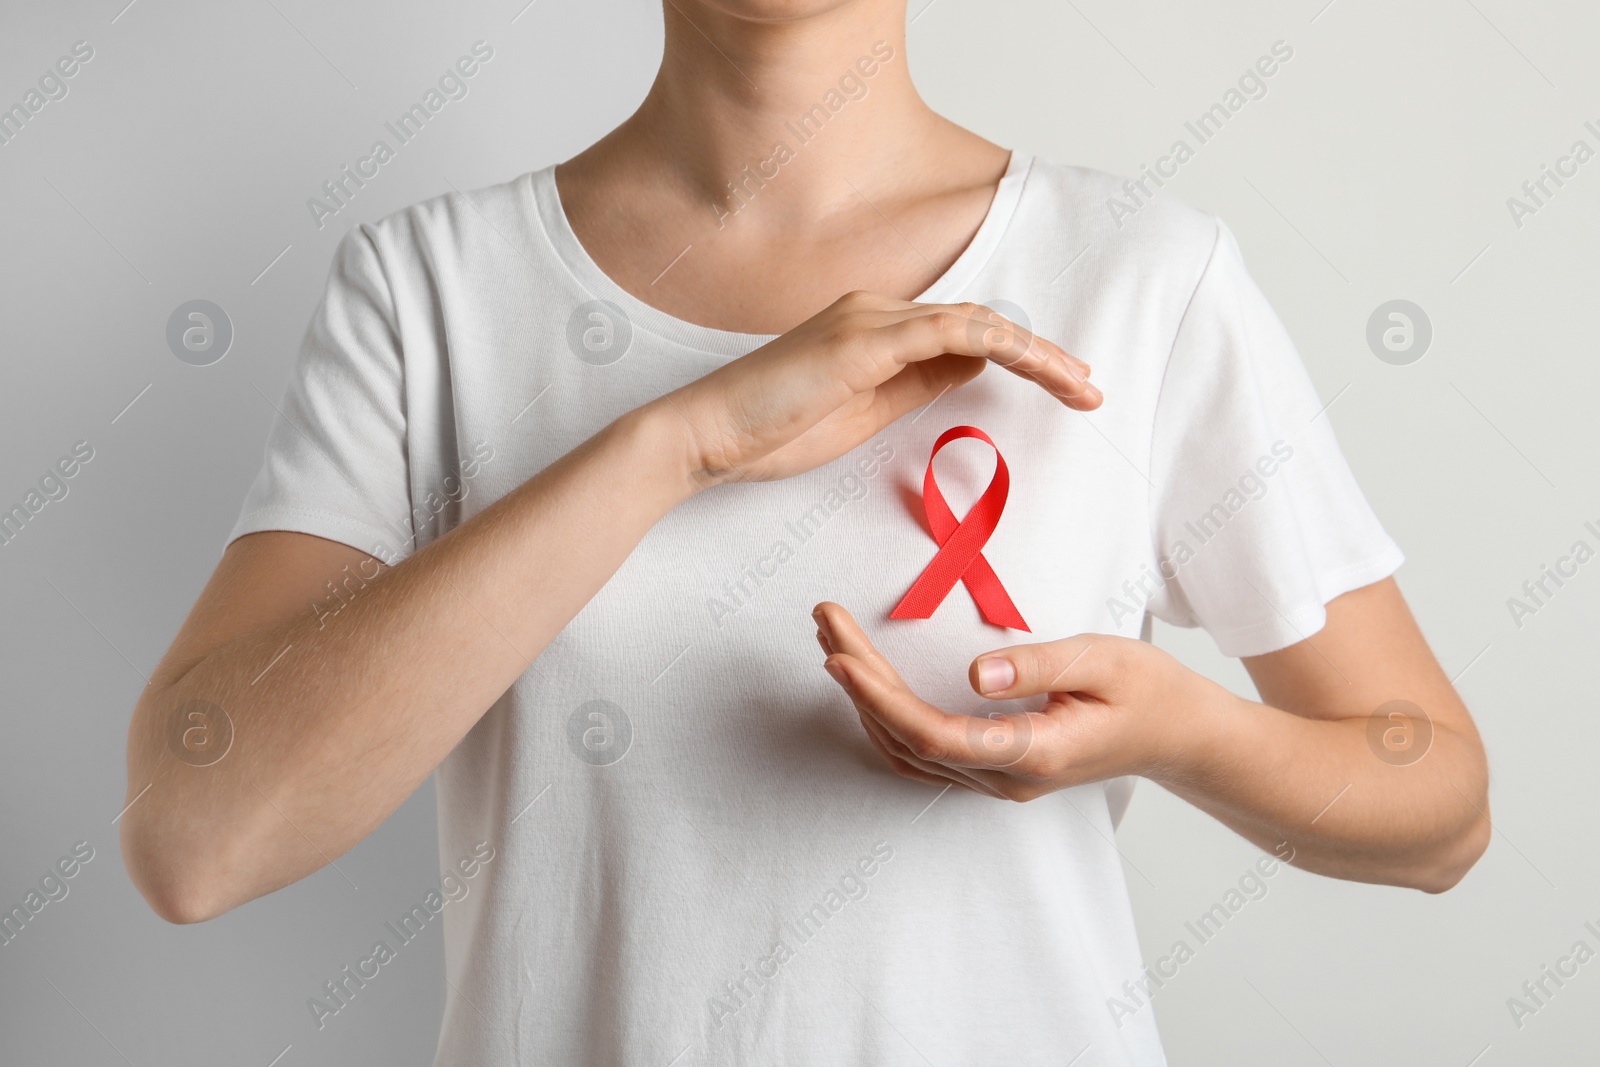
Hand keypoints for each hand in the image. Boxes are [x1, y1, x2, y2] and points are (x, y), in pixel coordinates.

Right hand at [659, 291, 1100, 484]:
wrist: (707, 435)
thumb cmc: (774, 431)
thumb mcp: (864, 414)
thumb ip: (916, 387)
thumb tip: (971, 370)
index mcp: (875, 327)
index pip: (964, 333)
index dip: (1021, 357)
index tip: (1063, 388)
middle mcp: (876, 310)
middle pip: (981, 322)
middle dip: (1042, 356)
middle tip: (1088, 389)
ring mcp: (869, 319)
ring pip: (976, 323)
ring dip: (1036, 354)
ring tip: (1079, 386)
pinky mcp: (862, 340)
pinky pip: (948, 331)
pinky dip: (998, 345)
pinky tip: (1035, 368)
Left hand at [812, 602, 1213, 800]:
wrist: (1178, 734)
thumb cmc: (1148, 690)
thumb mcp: (1104, 660)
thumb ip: (1039, 667)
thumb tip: (977, 673)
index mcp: (1033, 753)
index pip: (936, 735)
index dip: (881, 701)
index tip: (841, 658)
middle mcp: (1006, 777)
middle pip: (909, 737)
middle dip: (858, 678)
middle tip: (823, 620)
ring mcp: (997, 780)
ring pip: (908, 750)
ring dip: (864, 696)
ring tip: (831, 638)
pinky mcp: (992, 769)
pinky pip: (922, 752)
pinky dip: (884, 715)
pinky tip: (864, 680)